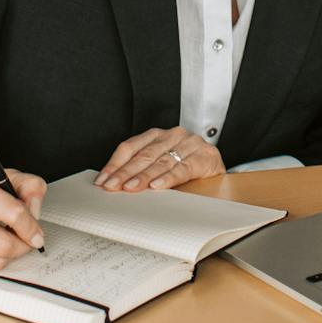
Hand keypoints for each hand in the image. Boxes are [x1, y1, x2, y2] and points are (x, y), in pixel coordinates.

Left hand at [95, 127, 225, 191]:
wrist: (218, 169)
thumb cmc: (186, 167)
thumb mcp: (161, 165)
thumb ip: (141, 171)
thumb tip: (114, 184)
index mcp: (158, 135)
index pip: (131, 147)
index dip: (115, 163)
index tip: (103, 179)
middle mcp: (173, 135)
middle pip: (144, 155)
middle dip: (125, 172)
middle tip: (112, 186)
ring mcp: (190, 144)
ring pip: (161, 162)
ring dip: (144, 176)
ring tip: (131, 187)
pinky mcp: (204, 157)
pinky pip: (183, 169)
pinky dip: (168, 178)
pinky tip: (157, 186)